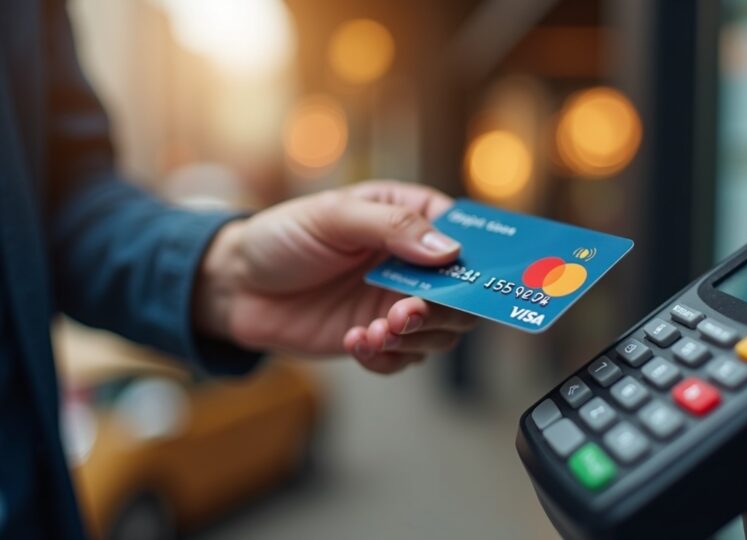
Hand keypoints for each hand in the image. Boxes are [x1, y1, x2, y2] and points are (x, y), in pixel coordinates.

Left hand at [194, 180, 475, 373]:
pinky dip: (386, 357)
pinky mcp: (378, 337)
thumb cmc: (284, 236)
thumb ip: (392, 228)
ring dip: (414, 337)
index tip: (476, 278)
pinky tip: (357, 343)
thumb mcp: (334, 216)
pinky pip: (403, 358)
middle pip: (463, 295)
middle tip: (406, 313)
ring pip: (440, 333)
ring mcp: (397, 303)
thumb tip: (449, 250)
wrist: (236, 285)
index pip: (466, 237)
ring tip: (376, 331)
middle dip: (442, 309)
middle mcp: (414, 264)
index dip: (479, 258)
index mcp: (412, 219)